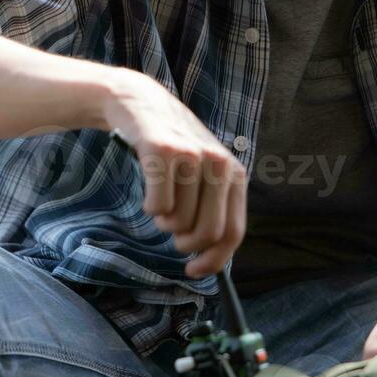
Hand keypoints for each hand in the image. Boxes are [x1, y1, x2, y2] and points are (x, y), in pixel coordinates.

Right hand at [103, 69, 247, 276]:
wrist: (141, 105)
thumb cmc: (173, 149)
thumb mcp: (203, 174)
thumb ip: (212, 207)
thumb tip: (209, 258)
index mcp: (234, 173)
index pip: (233, 232)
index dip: (214, 259)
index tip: (194, 271)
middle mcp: (220, 164)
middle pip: (207, 233)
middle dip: (185, 244)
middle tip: (172, 234)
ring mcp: (193, 156)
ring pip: (178, 222)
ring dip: (163, 222)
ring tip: (160, 199)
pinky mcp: (163, 152)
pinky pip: (157, 206)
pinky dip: (149, 206)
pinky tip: (149, 186)